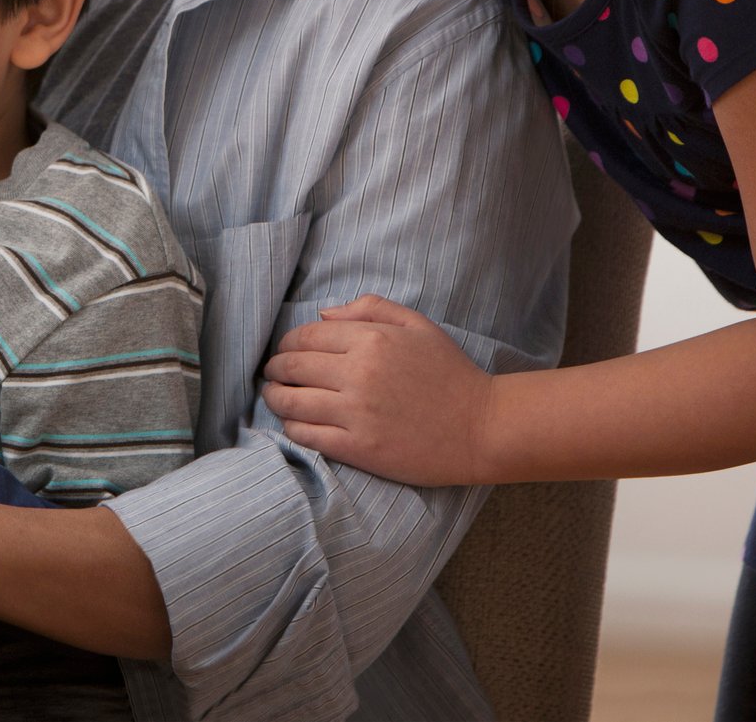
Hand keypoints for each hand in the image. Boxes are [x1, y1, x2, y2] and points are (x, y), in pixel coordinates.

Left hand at [259, 295, 496, 486]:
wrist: (483, 427)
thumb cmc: (451, 373)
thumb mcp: (417, 325)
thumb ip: (369, 308)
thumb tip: (322, 314)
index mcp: (371, 338)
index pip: (305, 336)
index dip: (286, 344)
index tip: (285, 352)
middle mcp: (358, 372)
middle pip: (291, 366)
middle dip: (275, 370)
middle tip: (272, 375)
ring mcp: (357, 412)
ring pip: (291, 401)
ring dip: (274, 398)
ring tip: (274, 397)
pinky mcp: (359, 447)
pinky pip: (306, 435)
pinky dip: (291, 428)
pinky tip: (294, 424)